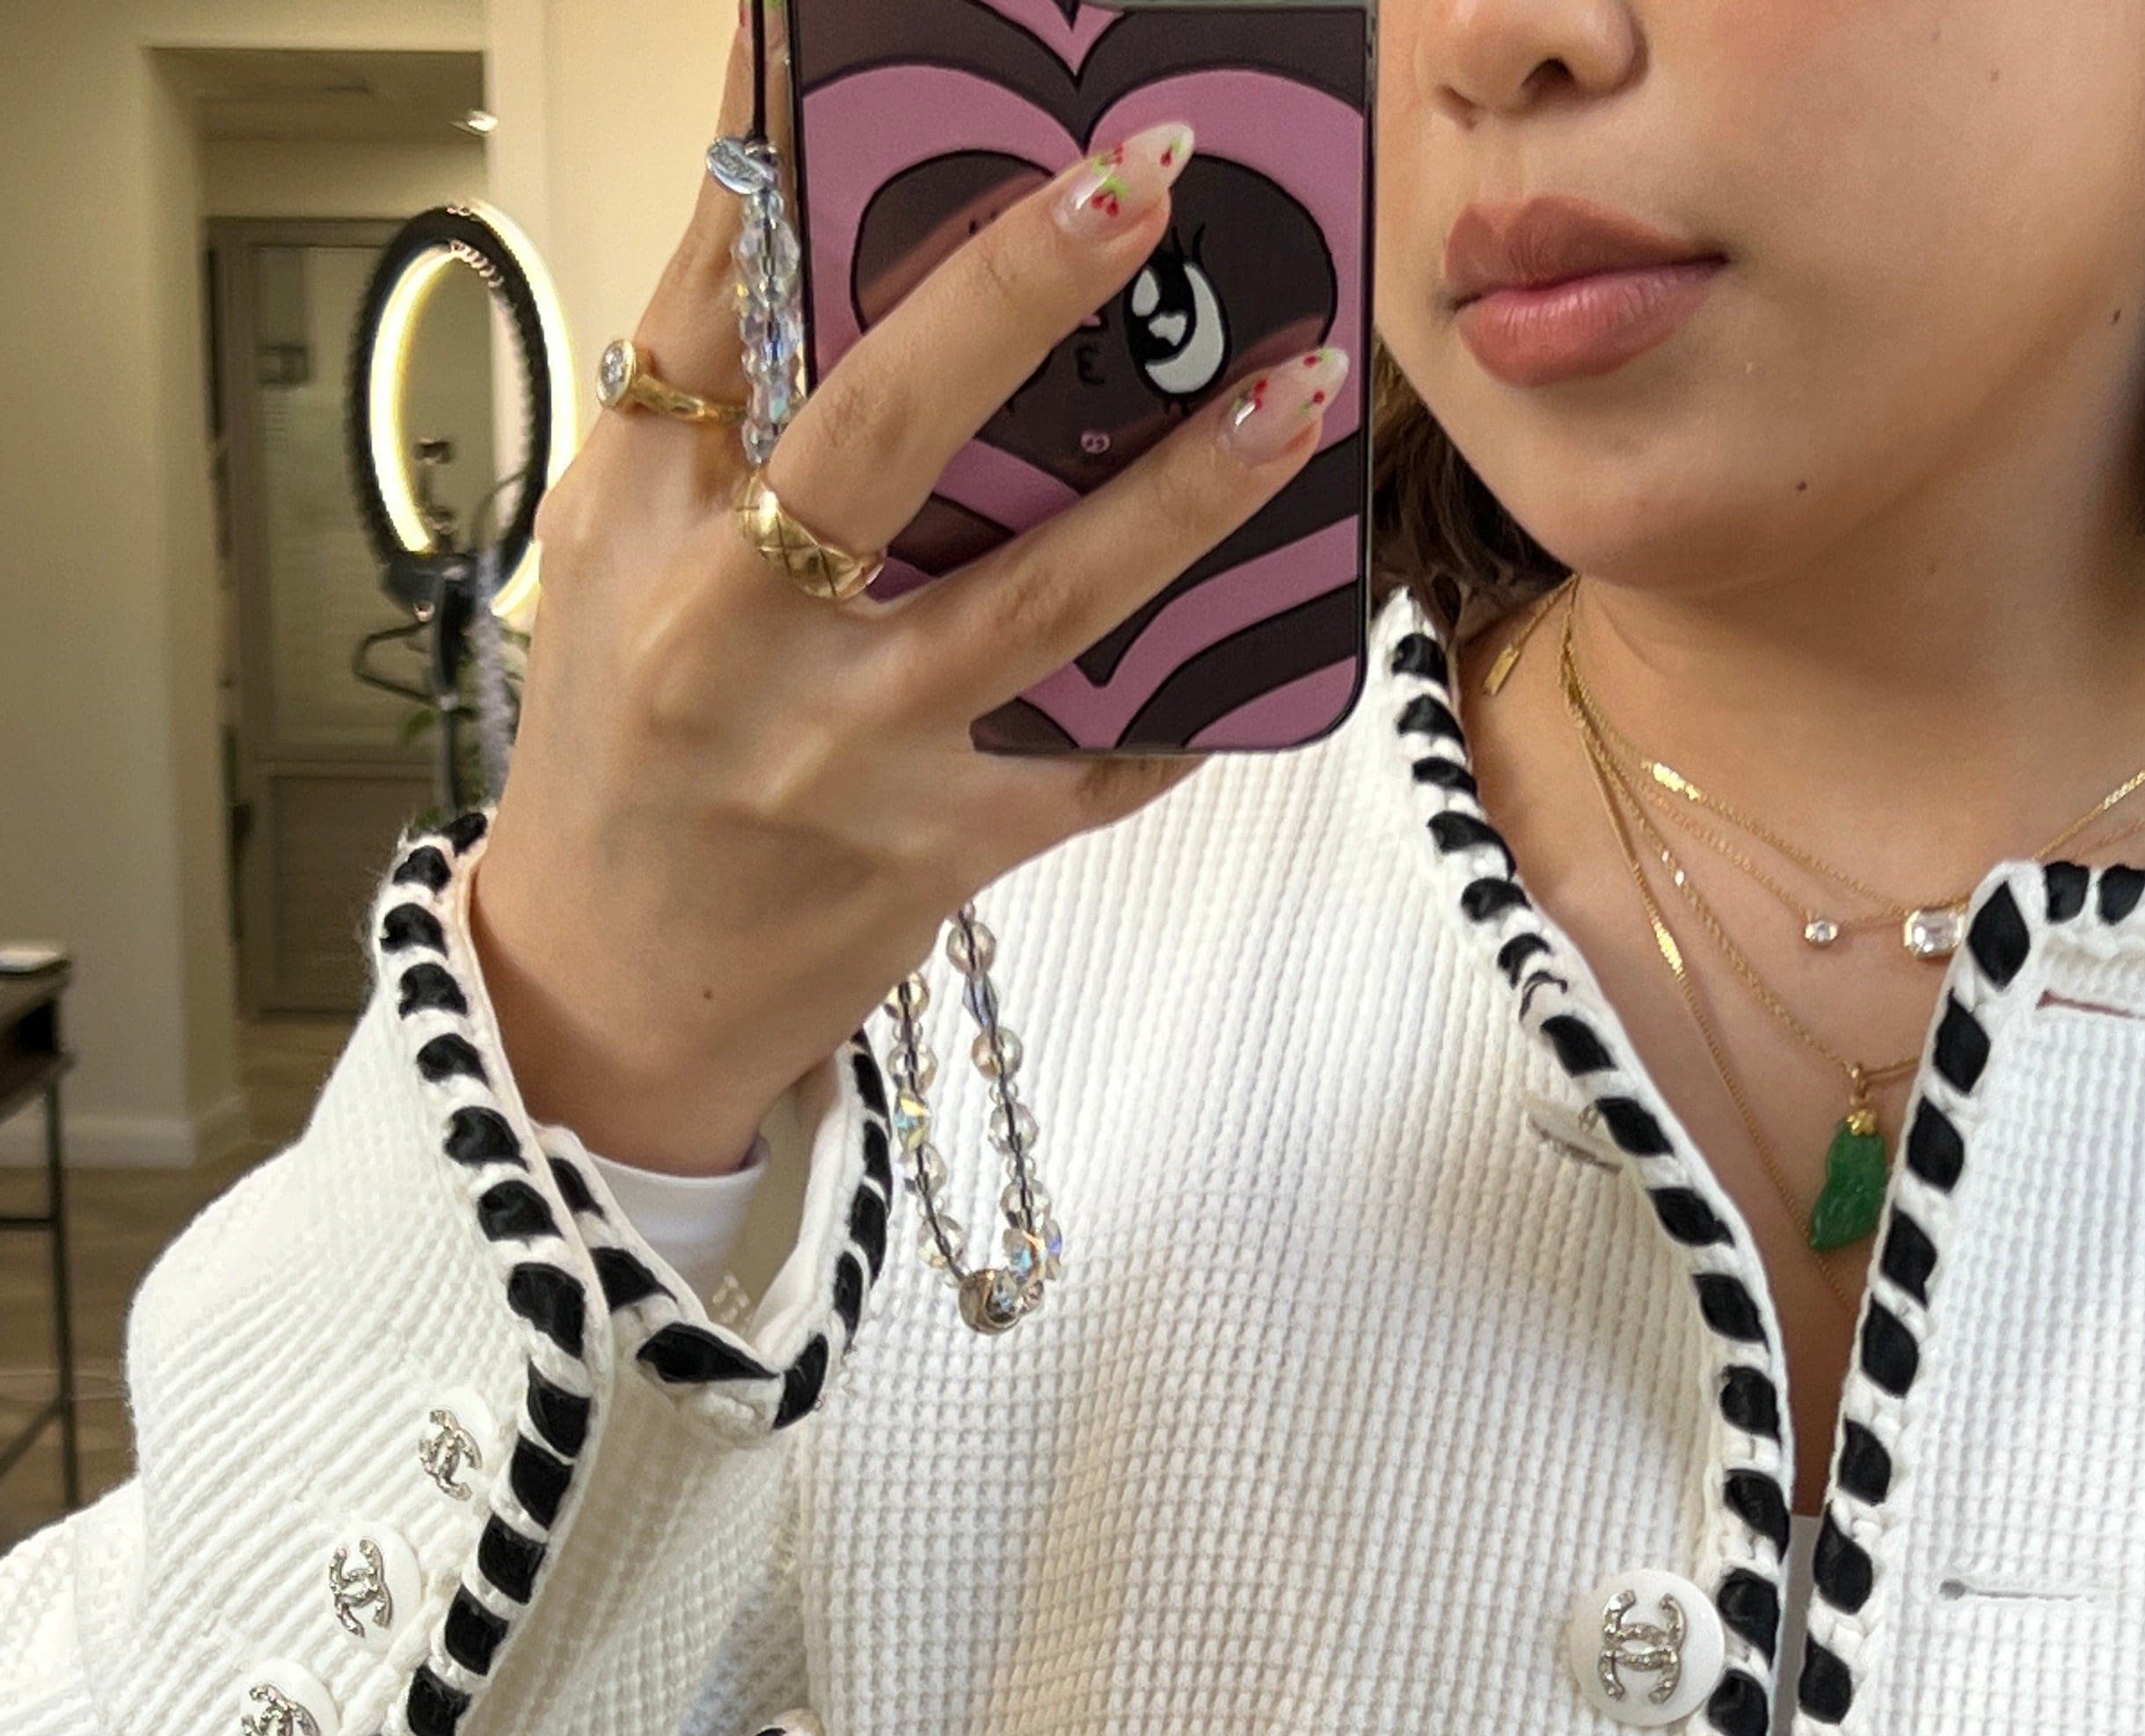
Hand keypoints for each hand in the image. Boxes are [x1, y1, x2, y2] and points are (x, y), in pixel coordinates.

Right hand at [468, 26, 1344, 1171]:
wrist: (614, 991)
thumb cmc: (626, 744)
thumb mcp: (613, 547)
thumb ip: (709, 383)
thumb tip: (795, 184)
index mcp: (639, 521)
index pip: (712, 297)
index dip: (795, 150)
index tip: (874, 29)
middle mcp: (736, 630)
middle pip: (879, 432)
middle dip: (1014, 294)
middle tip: (1136, 177)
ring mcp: (851, 751)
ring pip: (1038, 601)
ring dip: (1182, 490)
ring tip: (1291, 384)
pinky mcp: (946, 850)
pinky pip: (1099, 755)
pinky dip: (1189, 684)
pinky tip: (1274, 605)